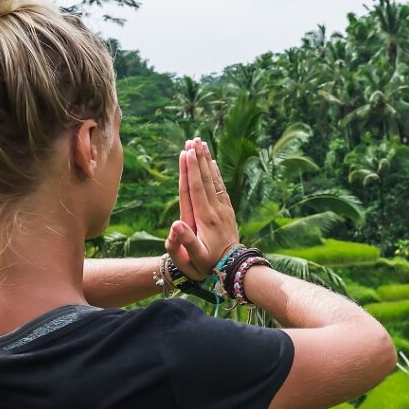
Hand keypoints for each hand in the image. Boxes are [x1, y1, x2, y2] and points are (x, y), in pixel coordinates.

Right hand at [165, 138, 238, 281]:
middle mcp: (214, 210)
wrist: (233, 269)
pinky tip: (213, 163)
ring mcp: (223, 210)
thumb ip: (185, 241)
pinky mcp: (228, 211)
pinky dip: (217, 173)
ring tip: (202, 144)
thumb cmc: (208, 265)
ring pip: (214, 180)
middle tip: (193, 140)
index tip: (186, 153)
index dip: (190, 170)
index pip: (195, 189)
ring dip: (207, 162)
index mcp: (204, 218)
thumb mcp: (194, 258)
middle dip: (198, 159)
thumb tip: (175, 224)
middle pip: (205, 179)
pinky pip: (221, 188)